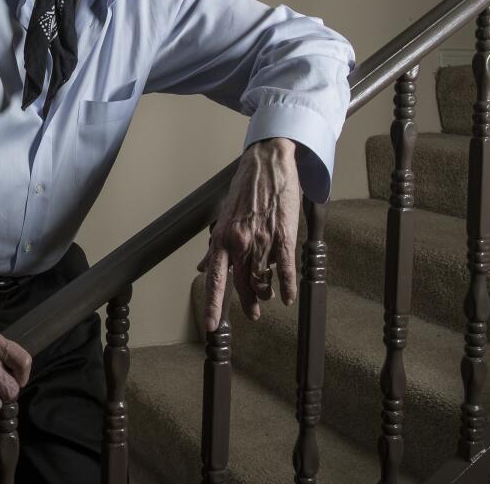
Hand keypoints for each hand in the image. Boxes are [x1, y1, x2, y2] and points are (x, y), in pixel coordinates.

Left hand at [197, 137, 300, 332]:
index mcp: (222, 239)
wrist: (267, 165)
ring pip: (263, 279)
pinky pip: (285, 269)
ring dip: (265, 292)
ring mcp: (262, 240)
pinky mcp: (283, 235)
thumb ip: (215, 248)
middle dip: (247, 303)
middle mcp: (239, 242)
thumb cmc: (245, 191)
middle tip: (252, 315)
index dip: (213, 305)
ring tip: (268, 297)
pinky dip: (286, 286)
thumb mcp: (224, 220)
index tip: (211, 325)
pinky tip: (288, 298)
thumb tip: (202, 268)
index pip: (215, 279)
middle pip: (241, 285)